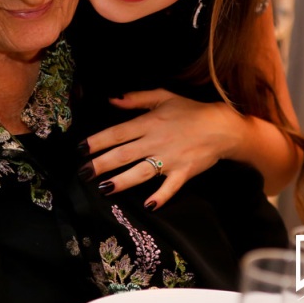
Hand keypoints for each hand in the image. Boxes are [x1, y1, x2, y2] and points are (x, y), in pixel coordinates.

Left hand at [81, 89, 245, 209]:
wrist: (222, 126)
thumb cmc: (191, 111)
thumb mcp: (163, 97)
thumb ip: (136, 98)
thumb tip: (112, 99)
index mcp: (149, 123)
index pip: (117, 133)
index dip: (98, 141)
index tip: (80, 149)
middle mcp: (155, 141)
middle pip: (123, 154)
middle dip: (101, 164)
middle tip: (83, 172)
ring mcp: (170, 158)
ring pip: (141, 172)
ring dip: (122, 181)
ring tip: (104, 188)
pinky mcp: (184, 172)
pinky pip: (170, 186)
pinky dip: (161, 196)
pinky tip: (148, 205)